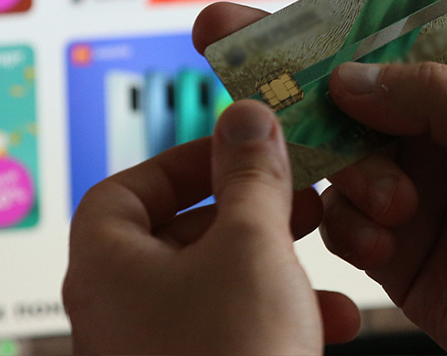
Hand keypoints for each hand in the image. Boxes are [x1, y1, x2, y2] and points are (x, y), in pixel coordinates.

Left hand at [63, 100, 360, 354]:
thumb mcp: (252, 245)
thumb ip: (252, 175)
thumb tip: (245, 115)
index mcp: (108, 268)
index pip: (125, 189)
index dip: (184, 161)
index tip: (238, 150)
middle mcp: (121, 311)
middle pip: (178, 234)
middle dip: (249, 212)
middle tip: (297, 193)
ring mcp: (156, 351)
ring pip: (217, 284)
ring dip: (276, 263)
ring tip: (326, 249)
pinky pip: (235, 331)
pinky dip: (282, 315)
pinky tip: (338, 318)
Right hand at [194, 0, 446, 353]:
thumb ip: (439, 96)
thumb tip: (350, 76)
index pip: (421, 6)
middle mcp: (446, 118)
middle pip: (355, 72)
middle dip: (293, 53)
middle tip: (225, 30)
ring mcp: (419, 178)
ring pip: (338, 146)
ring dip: (341, 162)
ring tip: (388, 195)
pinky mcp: (399, 241)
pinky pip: (344, 217)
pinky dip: (351, 222)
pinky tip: (390, 236)